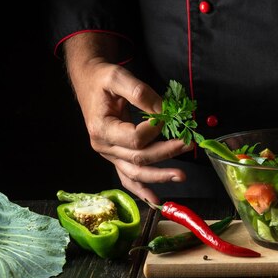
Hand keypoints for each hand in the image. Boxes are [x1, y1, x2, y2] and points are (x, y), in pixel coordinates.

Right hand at [64, 33, 192, 203]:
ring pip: (135, 172)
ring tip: (181, 176)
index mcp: (101, 128)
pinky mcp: (116, 157)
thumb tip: (163, 111)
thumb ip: (140, 92)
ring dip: (159, 176)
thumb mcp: (118, 76)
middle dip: (166, 152)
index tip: (167, 116)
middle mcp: (103, 146)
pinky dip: (142, 190)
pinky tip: (156, 201)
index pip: (134, 138)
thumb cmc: (102, 78)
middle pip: (138, 157)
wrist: (89, 80)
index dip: (154, 130)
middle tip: (187, 144)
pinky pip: (128, 178)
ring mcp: (109, 155)